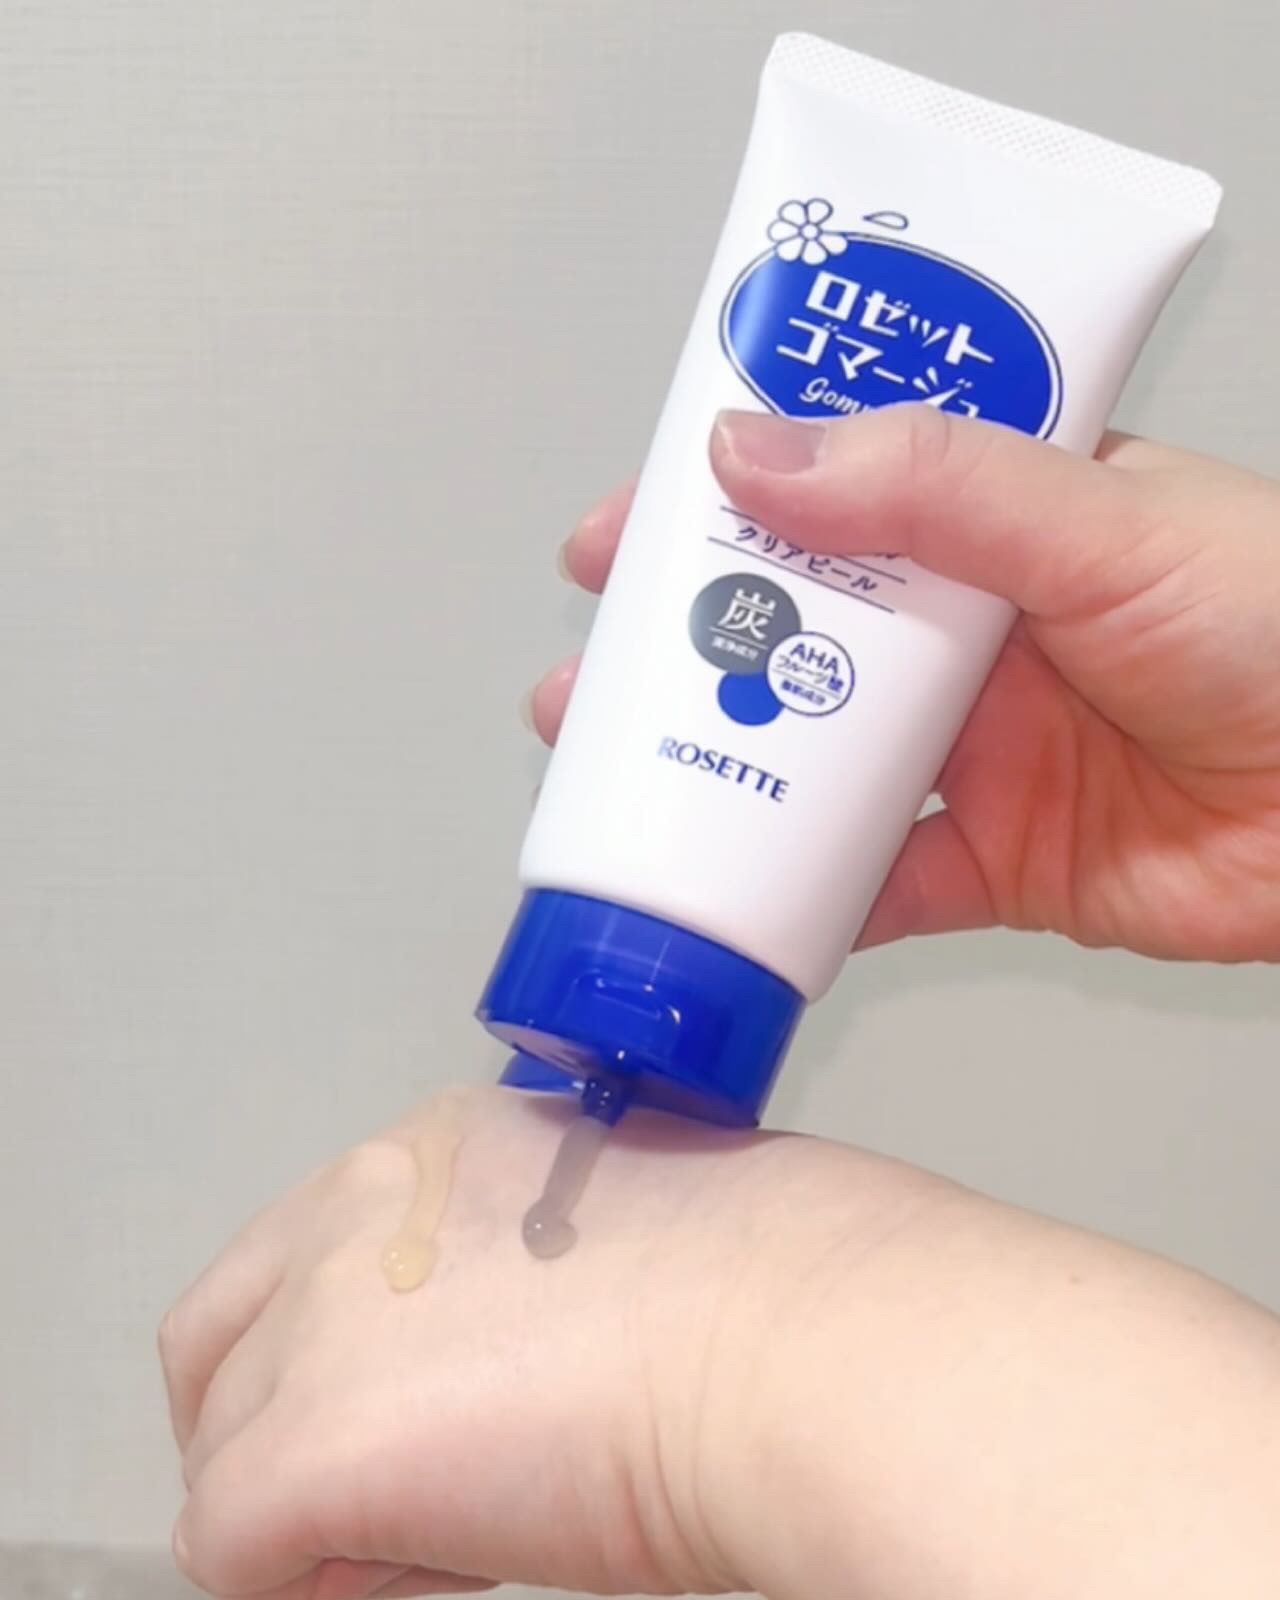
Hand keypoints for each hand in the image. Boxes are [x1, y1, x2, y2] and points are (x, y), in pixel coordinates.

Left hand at [161, 1087, 1279, 1599]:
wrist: (814, 1337)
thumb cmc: (795, 1280)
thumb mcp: (634, 1225)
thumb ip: (535, 1268)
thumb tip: (530, 1351)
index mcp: (444, 1149)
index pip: (314, 1252)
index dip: (349, 1352)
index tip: (435, 1417)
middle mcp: (361, 1207)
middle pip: (223, 1341)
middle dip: (273, 1425)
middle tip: (387, 1503)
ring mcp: (325, 1322)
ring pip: (221, 1450)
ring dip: (304, 1513)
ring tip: (435, 1550)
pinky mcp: (315, 1447)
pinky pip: (230, 1555)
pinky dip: (311, 1589)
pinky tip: (441, 1581)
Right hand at [532, 409, 1279, 961]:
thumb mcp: (1101, 525)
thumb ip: (936, 489)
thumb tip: (756, 454)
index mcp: (998, 520)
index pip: (828, 491)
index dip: (716, 505)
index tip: (621, 528)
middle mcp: (976, 634)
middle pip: (797, 634)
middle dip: (684, 652)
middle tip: (590, 680)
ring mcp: (981, 752)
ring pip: (814, 760)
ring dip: (717, 769)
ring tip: (618, 780)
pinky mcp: (1001, 863)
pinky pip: (878, 884)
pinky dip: (806, 899)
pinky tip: (730, 902)